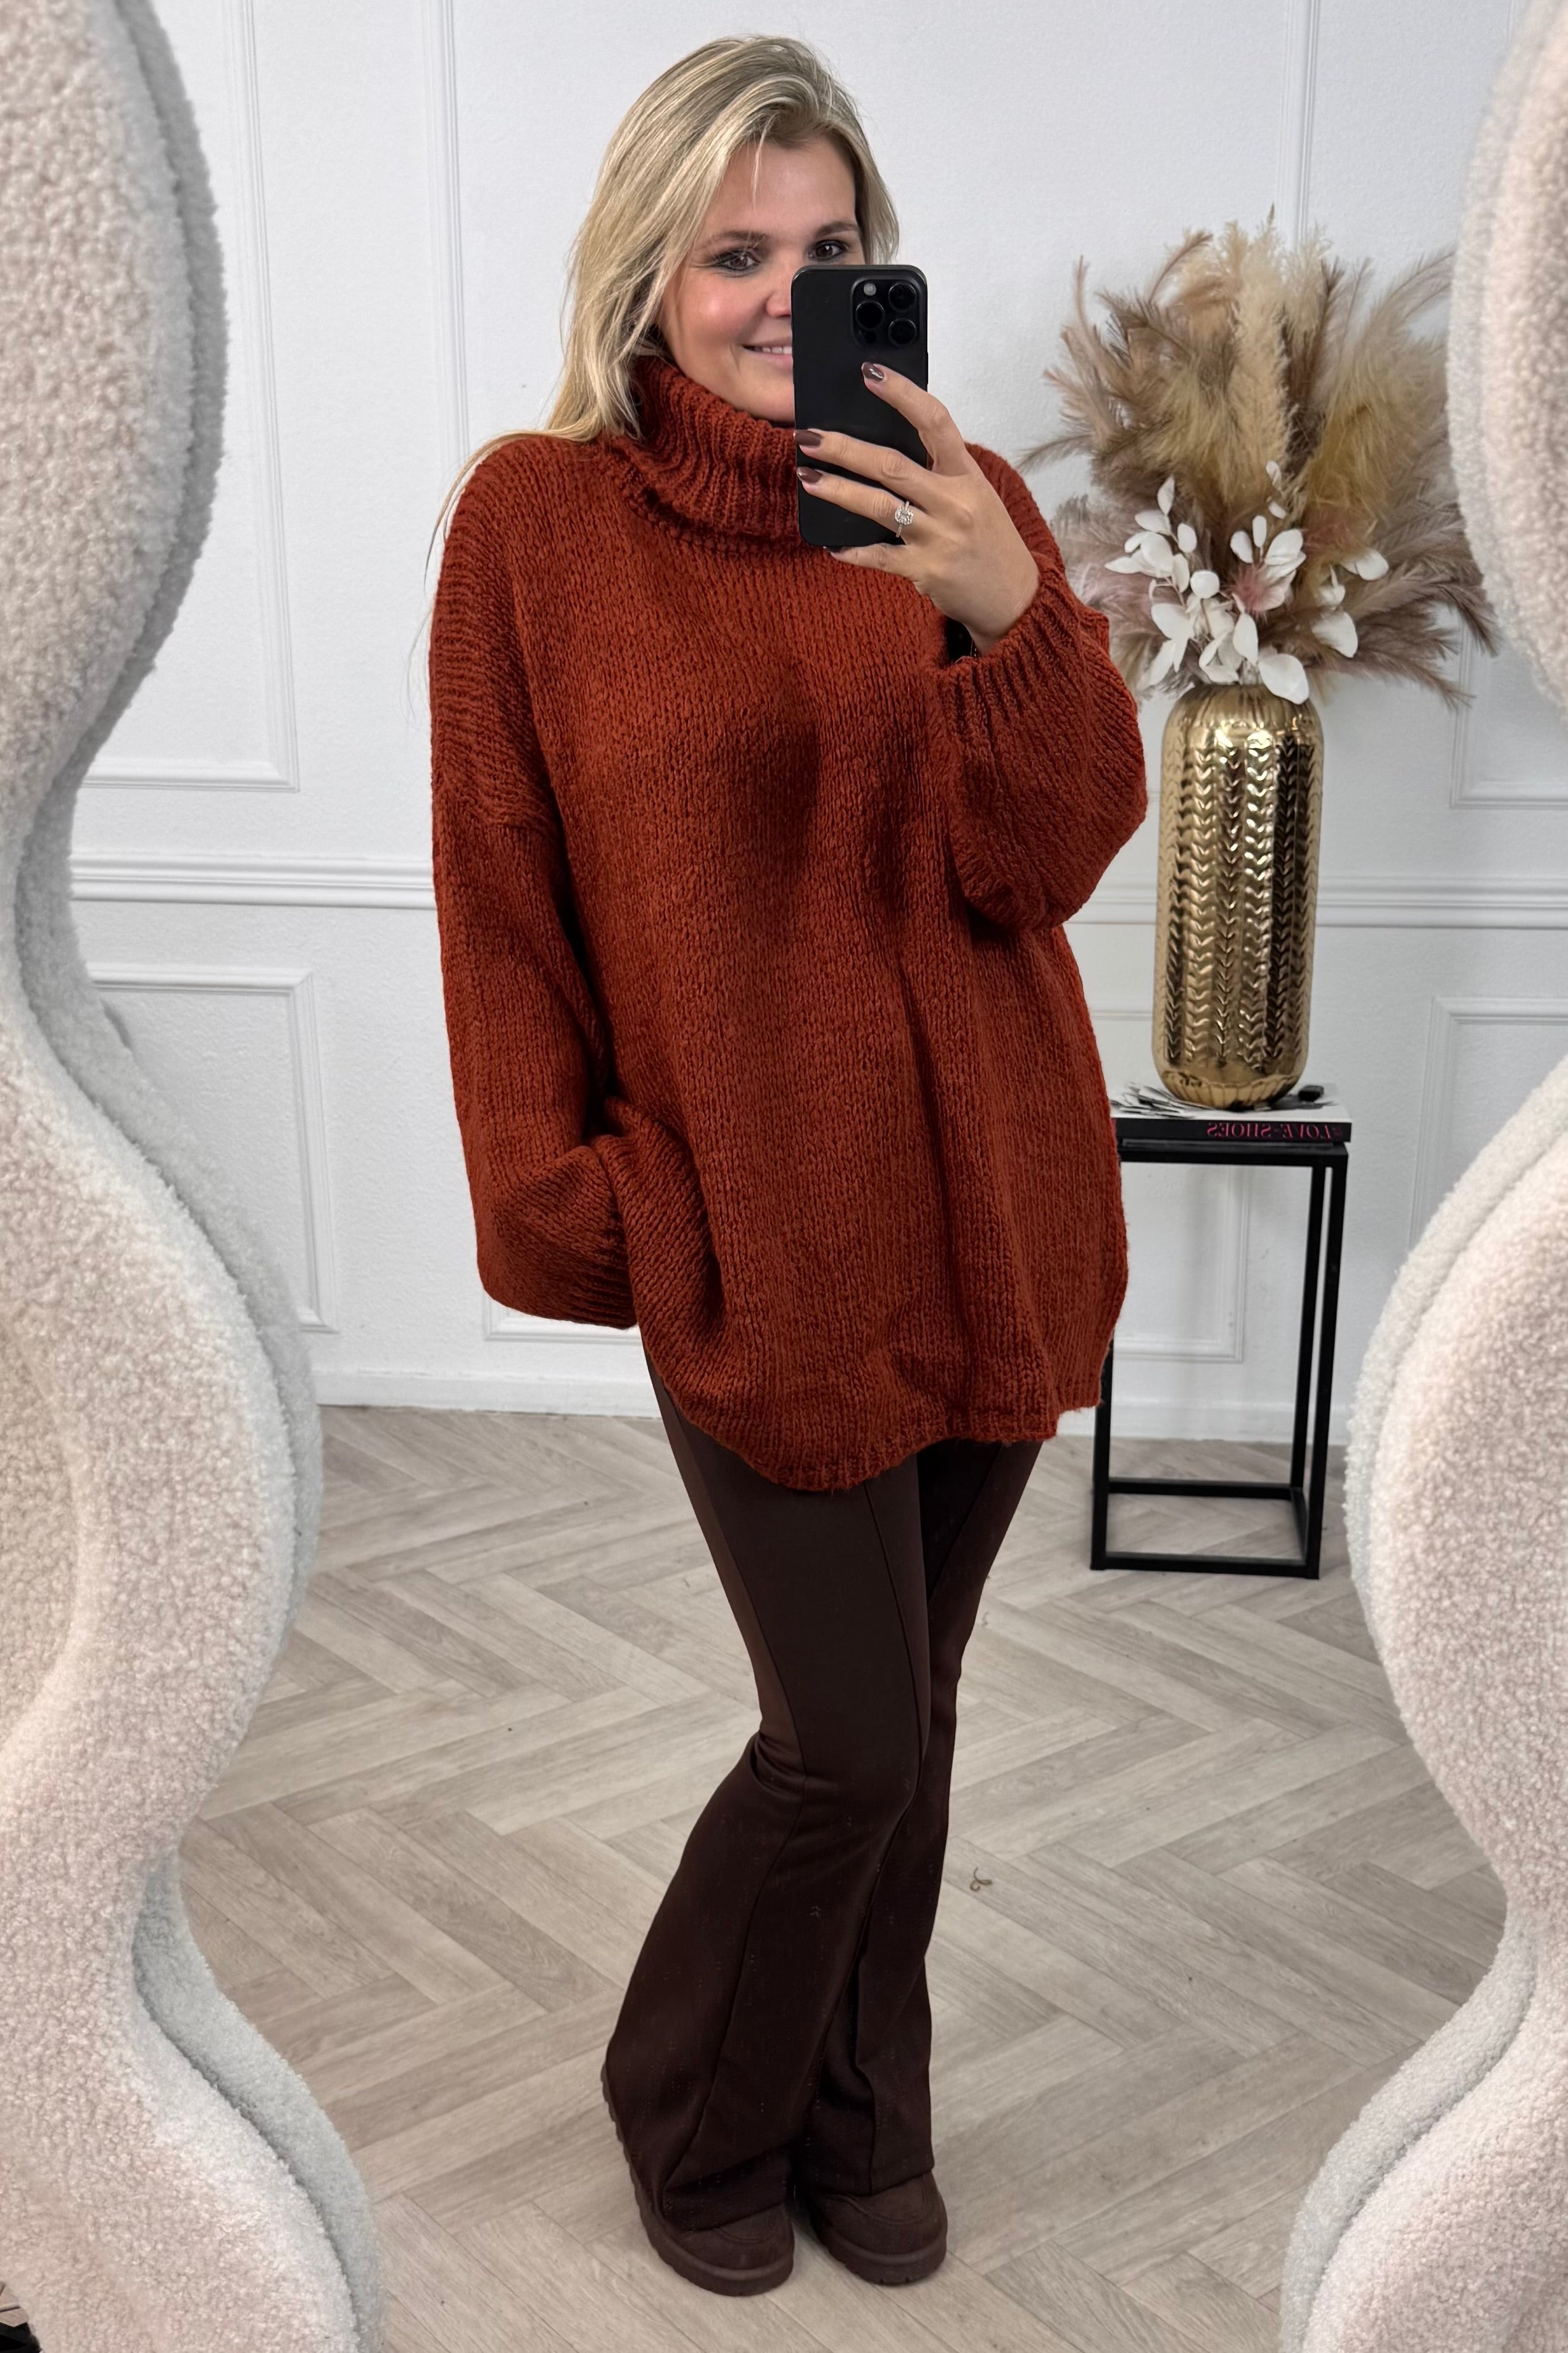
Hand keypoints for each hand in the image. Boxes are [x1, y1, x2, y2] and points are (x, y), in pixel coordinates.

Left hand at [794, 363, 1041, 652]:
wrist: (1014, 596)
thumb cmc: (989, 539)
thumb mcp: (976, 495)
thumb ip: (939, 471)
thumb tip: (884, 447)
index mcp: (968, 474)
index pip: (935, 422)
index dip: (902, 394)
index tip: (870, 373)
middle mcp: (954, 502)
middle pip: (892, 465)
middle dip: (845, 448)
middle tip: (808, 436)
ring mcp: (939, 537)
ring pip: (879, 506)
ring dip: (838, 490)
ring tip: (808, 477)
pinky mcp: (925, 570)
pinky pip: (878, 556)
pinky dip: (852, 550)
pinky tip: (831, 544)